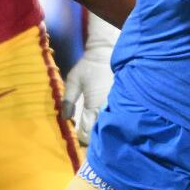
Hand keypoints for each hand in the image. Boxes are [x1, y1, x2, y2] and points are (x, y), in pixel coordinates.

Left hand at [63, 15, 118, 144]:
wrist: (108, 52)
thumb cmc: (89, 66)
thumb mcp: (73, 80)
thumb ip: (68, 100)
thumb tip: (66, 118)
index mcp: (93, 106)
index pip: (87, 132)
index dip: (82, 137)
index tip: (79, 137)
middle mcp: (106, 109)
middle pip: (100, 133)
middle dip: (94, 136)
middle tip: (88, 136)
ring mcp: (116, 105)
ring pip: (110, 126)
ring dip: (104, 129)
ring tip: (99, 131)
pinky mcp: (123, 100)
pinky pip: (118, 116)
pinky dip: (113, 121)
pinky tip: (109, 120)